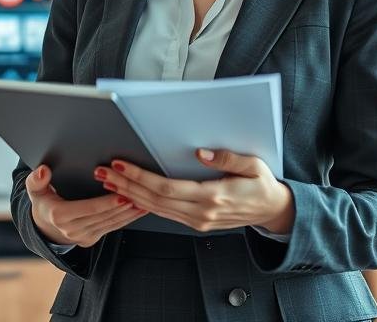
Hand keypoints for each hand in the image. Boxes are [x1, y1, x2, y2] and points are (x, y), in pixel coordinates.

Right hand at [25, 164, 148, 247]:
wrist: (43, 226)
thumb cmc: (43, 201)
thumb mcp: (35, 190)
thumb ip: (36, 180)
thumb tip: (42, 171)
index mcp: (59, 216)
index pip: (88, 208)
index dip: (106, 202)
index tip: (122, 193)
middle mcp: (72, 230)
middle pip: (103, 216)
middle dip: (123, 205)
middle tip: (140, 193)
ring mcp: (83, 237)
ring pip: (111, 223)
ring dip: (129, 213)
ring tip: (144, 200)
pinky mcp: (92, 239)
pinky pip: (112, 228)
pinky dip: (126, 219)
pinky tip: (138, 210)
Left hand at [94, 148, 294, 233]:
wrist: (273, 211)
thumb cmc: (263, 185)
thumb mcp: (254, 165)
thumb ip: (228, 158)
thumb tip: (201, 152)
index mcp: (214, 197)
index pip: (167, 188)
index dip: (141, 177)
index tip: (121, 165)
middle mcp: (202, 213)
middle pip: (155, 200)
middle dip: (126, 185)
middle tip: (103, 172)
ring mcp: (198, 221)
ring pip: (156, 209)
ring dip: (130, 195)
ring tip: (109, 181)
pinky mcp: (196, 223)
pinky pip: (165, 214)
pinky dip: (144, 204)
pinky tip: (130, 194)